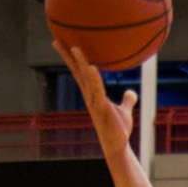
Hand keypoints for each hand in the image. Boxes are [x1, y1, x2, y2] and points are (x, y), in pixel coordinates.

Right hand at [55, 40, 136, 156]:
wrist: (117, 146)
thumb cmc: (118, 130)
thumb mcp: (124, 111)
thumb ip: (127, 100)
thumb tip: (131, 92)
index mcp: (92, 94)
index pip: (80, 72)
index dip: (72, 58)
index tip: (63, 43)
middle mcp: (89, 96)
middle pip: (76, 71)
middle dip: (67, 55)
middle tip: (56, 39)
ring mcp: (94, 102)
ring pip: (84, 78)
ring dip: (79, 63)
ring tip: (74, 47)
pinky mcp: (101, 108)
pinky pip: (96, 90)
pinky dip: (94, 79)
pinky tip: (91, 66)